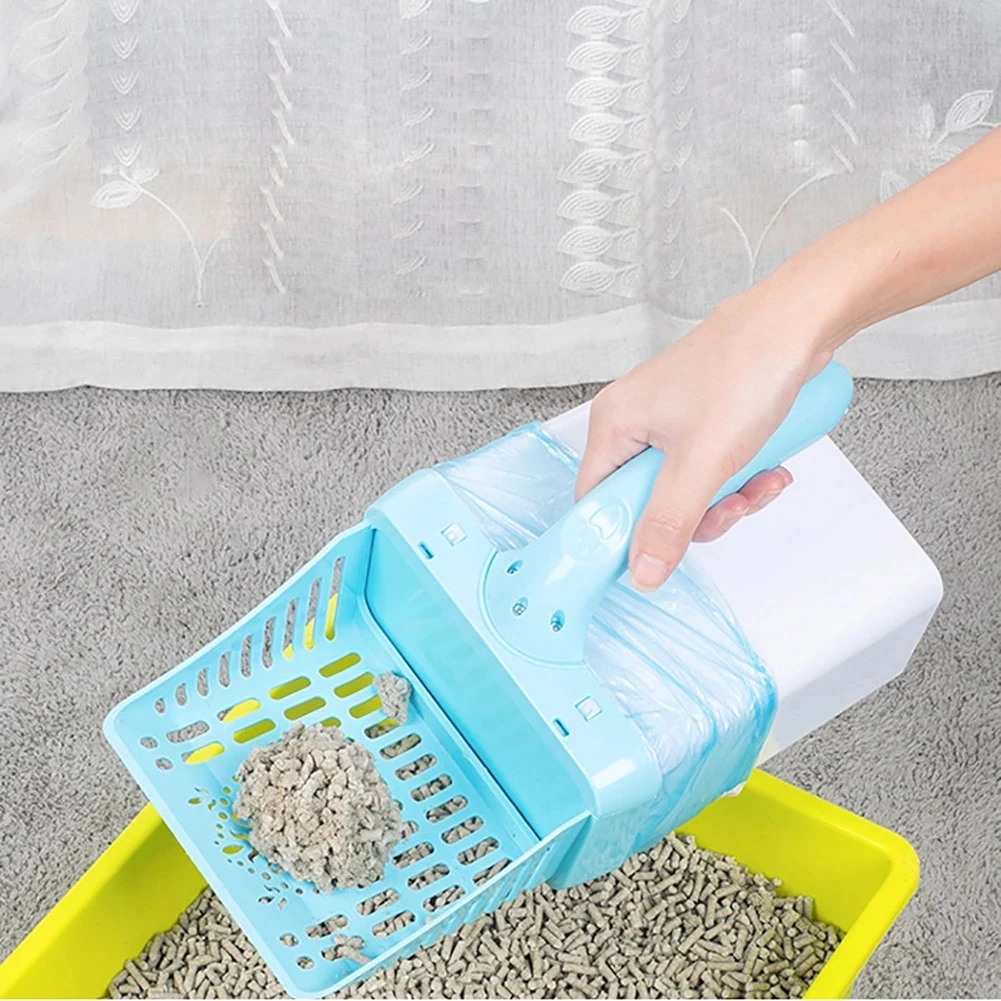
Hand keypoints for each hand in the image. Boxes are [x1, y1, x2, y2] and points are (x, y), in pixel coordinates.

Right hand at [575, 288, 831, 592]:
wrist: (798, 324)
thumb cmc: (746, 367)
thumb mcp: (703, 462)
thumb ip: (668, 523)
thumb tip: (643, 571)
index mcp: (614, 423)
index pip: (595, 500)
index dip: (622, 534)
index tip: (656, 555)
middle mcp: (634, 420)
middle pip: (644, 500)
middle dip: (694, 515)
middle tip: (725, 507)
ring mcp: (668, 419)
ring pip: (683, 489)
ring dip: (724, 498)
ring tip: (756, 483)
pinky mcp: (700, 419)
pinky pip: (706, 469)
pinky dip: (737, 477)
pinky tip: (765, 470)